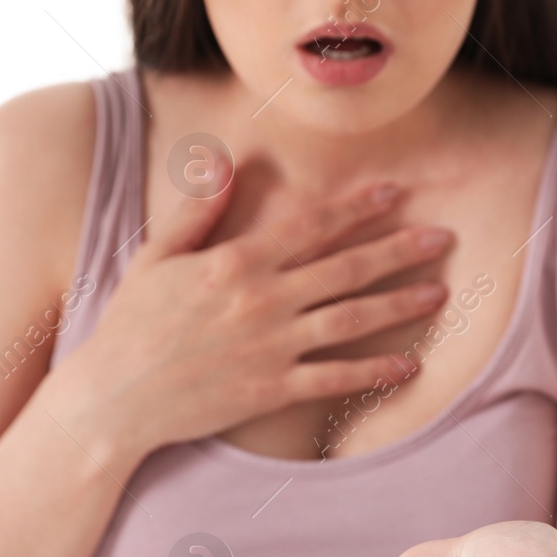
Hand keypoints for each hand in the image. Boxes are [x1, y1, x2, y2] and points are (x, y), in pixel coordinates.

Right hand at [57, 156, 453, 456]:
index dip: (356, 208)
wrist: (112, 398)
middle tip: (443, 238)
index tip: (393, 193)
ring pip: (351, 320)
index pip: (310, 225)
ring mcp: (270, 348)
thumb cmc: (131, 324)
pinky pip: (334, 379)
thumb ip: (198, 209)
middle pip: (346, 269)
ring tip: (439, 292)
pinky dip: (374, 373)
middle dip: (399, 250)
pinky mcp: (271, 391)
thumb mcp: (157, 256)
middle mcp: (261, 300)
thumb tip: (223, 158)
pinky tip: (408, 365)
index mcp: (235, 261)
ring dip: (399, 305)